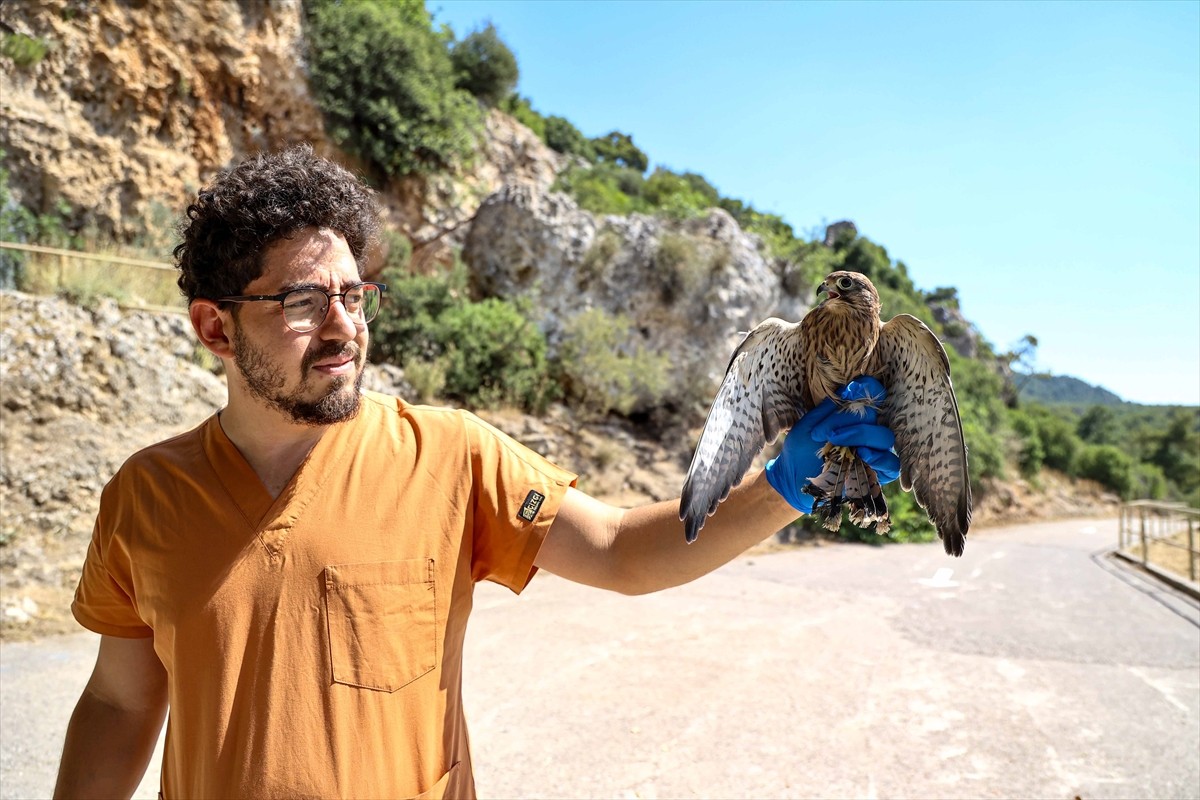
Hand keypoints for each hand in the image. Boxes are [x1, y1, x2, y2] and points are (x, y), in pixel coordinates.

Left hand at [764, 377, 901, 513]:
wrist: (795, 480)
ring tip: (836, 442)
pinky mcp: (880, 473)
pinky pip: (892, 464)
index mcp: (854, 414)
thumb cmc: (801, 451)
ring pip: (884, 436)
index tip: (845, 394)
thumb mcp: (808, 425)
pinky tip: (861, 455)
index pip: (873, 392)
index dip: (865, 388)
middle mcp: (868, 429)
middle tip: (823, 432)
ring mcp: (876, 451)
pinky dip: (879, 458)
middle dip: (847, 419)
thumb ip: (828, 409)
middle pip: (876, 414)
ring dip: (860, 435)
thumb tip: (851, 389)